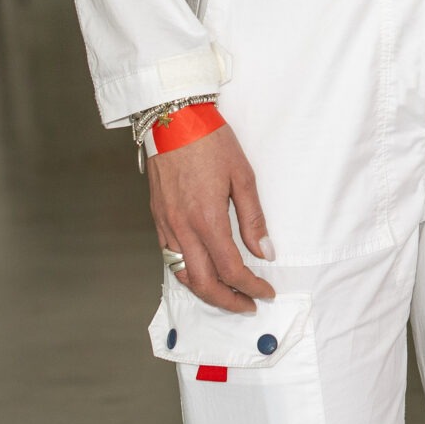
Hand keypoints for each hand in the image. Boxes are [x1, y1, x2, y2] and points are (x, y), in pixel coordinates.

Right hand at [145, 122, 276, 311]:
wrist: (173, 118)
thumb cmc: (210, 141)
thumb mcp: (242, 175)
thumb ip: (253, 218)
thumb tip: (266, 252)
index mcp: (207, 219)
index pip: (231, 269)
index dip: (251, 287)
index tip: (266, 291)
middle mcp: (182, 228)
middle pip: (203, 283)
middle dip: (228, 301)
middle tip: (248, 305)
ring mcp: (166, 225)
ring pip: (183, 275)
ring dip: (206, 291)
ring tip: (228, 293)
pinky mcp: (157, 218)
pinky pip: (170, 257)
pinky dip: (187, 273)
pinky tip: (202, 270)